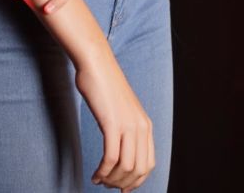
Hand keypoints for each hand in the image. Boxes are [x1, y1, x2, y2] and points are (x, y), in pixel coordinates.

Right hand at [76, 46, 154, 189]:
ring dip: (111, 180)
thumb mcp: (122, 109)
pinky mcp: (112, 123)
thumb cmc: (104, 84)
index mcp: (145, 125)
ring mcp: (127, 125)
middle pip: (138, 170)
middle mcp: (141, 126)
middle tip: (107, 186)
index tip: (121, 188)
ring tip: (99, 181)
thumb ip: (125, 127)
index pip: (148, 165)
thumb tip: (119, 149)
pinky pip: (111, 158)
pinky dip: (103, 171)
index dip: (135, 182)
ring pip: (125, 168)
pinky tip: (95, 174)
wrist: (96, 62)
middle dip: (122, 184)